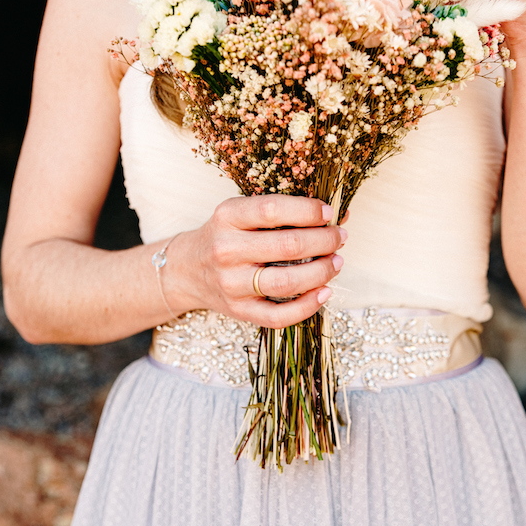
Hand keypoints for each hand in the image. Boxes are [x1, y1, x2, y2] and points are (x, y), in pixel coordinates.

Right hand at [167, 195, 346, 328]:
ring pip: (287, 282)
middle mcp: (226, 250)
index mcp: (227, 217)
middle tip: (339, 238)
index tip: (329, 214)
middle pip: (287, 246)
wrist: (186, 270)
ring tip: (336, 262)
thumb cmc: (224, 237)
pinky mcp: (238, 310)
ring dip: (322, 271)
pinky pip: (279, 315)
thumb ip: (280, 212)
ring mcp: (231, 284)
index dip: (308, 211)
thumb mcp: (240, 214)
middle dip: (324, 241)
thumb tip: (334, 217)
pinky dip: (308, 306)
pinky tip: (324, 292)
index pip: (273, 210)